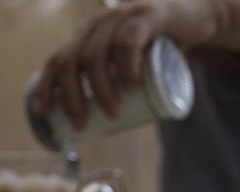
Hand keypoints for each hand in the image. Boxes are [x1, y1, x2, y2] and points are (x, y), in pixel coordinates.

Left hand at [30, 0, 223, 128]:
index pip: (57, 60)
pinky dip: (125, 66)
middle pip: (72, 62)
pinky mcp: (148, 15)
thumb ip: (111, 83)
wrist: (196, 15)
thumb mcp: (126, 62)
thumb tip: (98, 128)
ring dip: (99, 89)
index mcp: (86, 35)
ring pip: (95, 55)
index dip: (45, 87)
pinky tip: (129, 86)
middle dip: (71, 97)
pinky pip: (128, 41)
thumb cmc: (157, 47)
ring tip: (113, 112)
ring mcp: (121, 16)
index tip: (42, 113)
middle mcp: (98, 22)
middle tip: (82, 124)